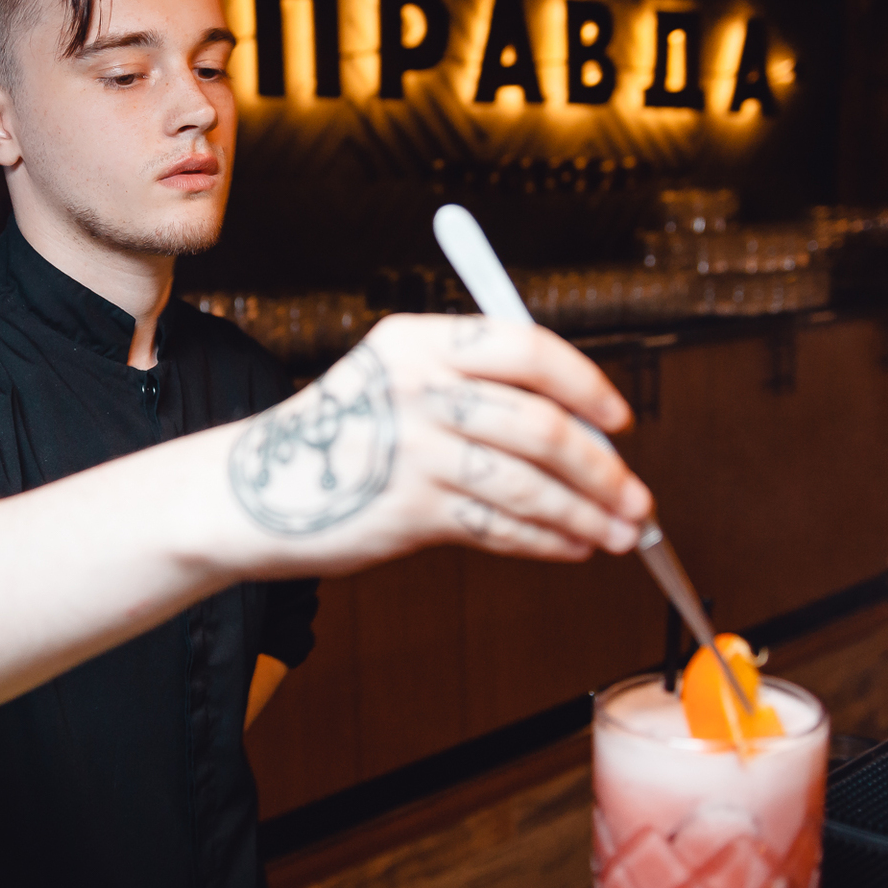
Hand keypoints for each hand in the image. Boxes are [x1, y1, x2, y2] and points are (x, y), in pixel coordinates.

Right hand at [220, 314, 653, 575]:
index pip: (526, 349)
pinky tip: (570, 547)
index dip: (584, 386)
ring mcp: (412, 452)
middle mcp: (417, 389)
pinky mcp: (407, 512)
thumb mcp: (397, 381)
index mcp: (419, 341)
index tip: (619, 420)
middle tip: (636, 497)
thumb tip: (586, 435)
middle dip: (603, 469)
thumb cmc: (343, 437)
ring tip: (618, 533)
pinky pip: (500, 528)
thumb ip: (480, 391)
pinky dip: (547, 541)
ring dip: (587, 514)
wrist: (252, 491)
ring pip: (530, 485)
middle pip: (540, 425)